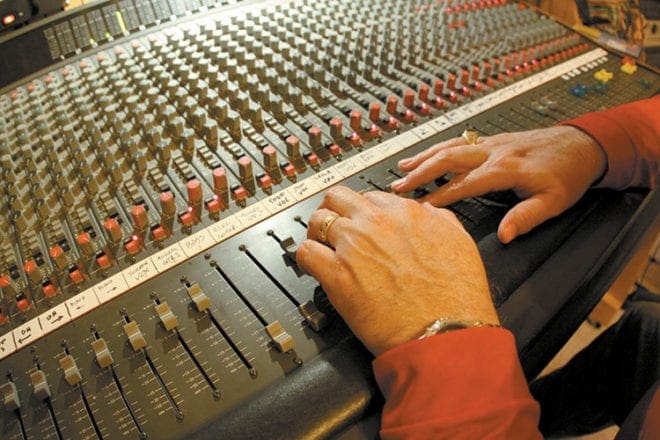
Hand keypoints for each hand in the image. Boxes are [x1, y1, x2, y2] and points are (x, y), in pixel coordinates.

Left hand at [296, 186, 497, 355]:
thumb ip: (438, 219)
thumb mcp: (460, 241)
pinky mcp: (336, 274)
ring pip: (317, 220)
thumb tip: (424, 212)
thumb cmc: (455, 297)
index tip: (362, 223)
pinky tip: (314, 267)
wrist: (445, 332)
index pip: (372, 197)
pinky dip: (305, 257)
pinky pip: (305, 252)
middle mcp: (376, 223)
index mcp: (406, 212)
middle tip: (335, 227)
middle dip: (334, 210)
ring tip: (322, 247)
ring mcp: (353, 246)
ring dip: (317, 232)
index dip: (364, 211)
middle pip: (338, 197)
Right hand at [390, 126, 606, 242]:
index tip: (420, 208)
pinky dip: (438, 147)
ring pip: (450, 147)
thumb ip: (526, 218)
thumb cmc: (568, 174)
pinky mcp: (491, 140)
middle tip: (398, 186)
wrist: (582, 145)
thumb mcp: (553, 202)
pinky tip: (426, 154)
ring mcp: (491, 143)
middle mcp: (494, 152)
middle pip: (448, 159)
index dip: (440, 196)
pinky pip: (458, 141)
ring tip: (401, 167)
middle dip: (420, 173)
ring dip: (424, 157)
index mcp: (505, 169)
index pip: (464, 184)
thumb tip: (504, 235)